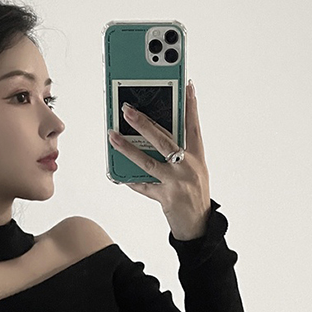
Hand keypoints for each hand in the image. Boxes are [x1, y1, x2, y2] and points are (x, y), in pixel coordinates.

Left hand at [108, 81, 210, 239]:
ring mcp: (177, 182)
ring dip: (128, 147)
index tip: (186, 85)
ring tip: (113, 136)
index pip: (193, 126)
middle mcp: (188, 167)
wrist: (199, 225)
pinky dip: (130, 179)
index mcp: (197, 157)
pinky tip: (118, 173)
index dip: (190, 105)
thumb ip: (180, 153)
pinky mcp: (167, 198)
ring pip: (148, 161)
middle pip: (164, 139)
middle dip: (144, 123)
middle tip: (127, 109)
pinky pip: (143, 186)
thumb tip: (155, 136)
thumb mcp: (194, 170)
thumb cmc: (194, 194)